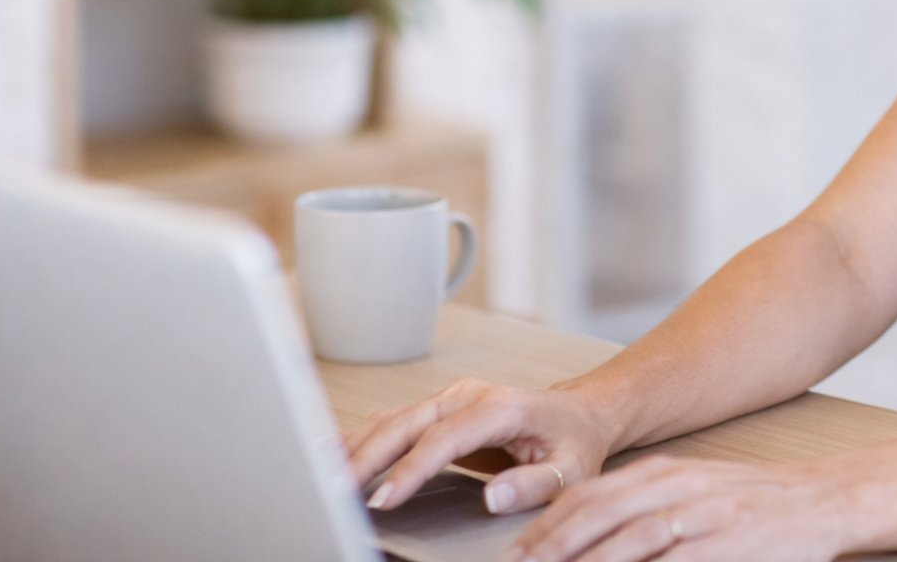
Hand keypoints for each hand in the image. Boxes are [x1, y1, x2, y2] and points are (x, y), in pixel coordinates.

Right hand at [346, 375, 615, 517]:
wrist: (578, 414)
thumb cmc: (574, 442)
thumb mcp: (570, 469)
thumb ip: (533, 484)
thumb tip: (493, 497)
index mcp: (501, 408)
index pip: (445, 439)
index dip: (411, 470)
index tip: (385, 499)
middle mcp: (468, 397)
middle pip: (406, 424)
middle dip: (367, 457)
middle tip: (334, 491)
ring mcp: (449, 400)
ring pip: (391, 420)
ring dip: (353, 447)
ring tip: (317, 474)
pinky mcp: (436, 411)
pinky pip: (390, 423)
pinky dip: (357, 439)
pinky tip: (328, 453)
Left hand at [504, 452, 854, 561]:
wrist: (822, 499)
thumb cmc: (754, 502)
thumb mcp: (695, 490)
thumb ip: (647, 507)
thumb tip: (592, 539)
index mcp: (665, 473)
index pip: (590, 496)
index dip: (547, 527)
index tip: (517, 555)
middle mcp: (678, 488)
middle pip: (598, 517)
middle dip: (552, 549)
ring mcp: (702, 518)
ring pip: (630, 542)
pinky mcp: (726, 546)